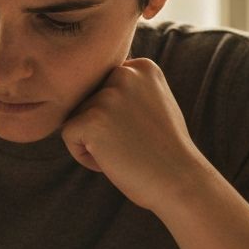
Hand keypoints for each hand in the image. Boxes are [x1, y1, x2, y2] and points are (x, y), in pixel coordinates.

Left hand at [61, 57, 210, 213]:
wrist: (180, 182)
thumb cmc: (166, 151)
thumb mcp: (155, 104)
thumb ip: (129, 90)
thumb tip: (93, 86)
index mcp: (142, 67)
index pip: (104, 87)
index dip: (117, 117)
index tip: (143, 131)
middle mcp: (125, 74)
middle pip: (88, 100)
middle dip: (103, 128)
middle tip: (134, 144)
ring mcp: (108, 96)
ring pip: (77, 118)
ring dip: (95, 142)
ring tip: (127, 152)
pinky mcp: (91, 120)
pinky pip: (68, 136)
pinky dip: (85, 156)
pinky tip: (114, 161)